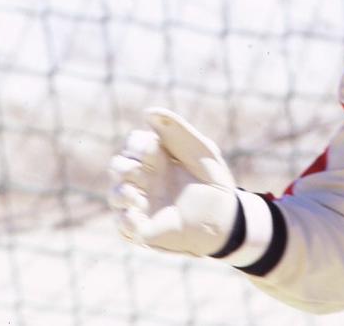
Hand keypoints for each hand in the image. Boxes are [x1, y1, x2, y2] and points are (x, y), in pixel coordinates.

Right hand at [107, 108, 239, 256]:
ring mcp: (144, 204)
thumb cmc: (214, 180)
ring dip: (120, 193)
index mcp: (156, 158)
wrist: (227, 215)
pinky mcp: (146, 230)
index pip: (132, 145)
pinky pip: (123, 227)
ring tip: (135, 196)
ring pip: (116, 196)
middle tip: (140, 170)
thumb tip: (148, 112)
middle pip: (117, 167)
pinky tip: (135, 216)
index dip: (137, 145)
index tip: (154, 148)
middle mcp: (145, 179)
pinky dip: (124, 221)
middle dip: (123, 166)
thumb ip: (176, 128)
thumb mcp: (200, 149)